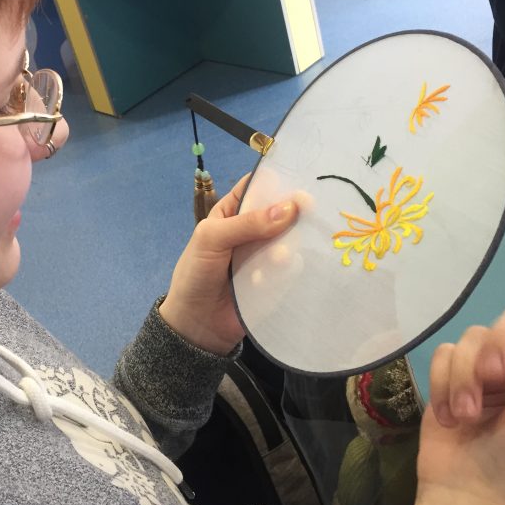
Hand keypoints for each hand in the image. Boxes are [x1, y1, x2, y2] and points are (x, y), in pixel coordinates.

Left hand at [160, 174, 298, 354]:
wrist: (197, 325)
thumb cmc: (195, 274)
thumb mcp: (211, 239)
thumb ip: (246, 223)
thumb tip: (289, 208)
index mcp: (233, 213)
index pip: (258, 187)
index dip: (278, 181)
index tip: (302, 179)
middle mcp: (254, 231)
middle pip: (282, 213)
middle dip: (294, 214)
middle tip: (309, 213)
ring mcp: (267, 255)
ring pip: (292, 240)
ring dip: (287, 246)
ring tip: (277, 259)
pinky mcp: (278, 280)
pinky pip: (293, 269)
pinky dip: (288, 270)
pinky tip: (272, 277)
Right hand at [411, 259, 504, 504]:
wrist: (467, 492)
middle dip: (501, 344)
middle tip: (494, 378)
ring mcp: (492, 368)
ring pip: (477, 334)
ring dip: (468, 375)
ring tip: (467, 411)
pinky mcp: (454, 374)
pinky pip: (447, 351)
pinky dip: (445, 381)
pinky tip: (452, 413)